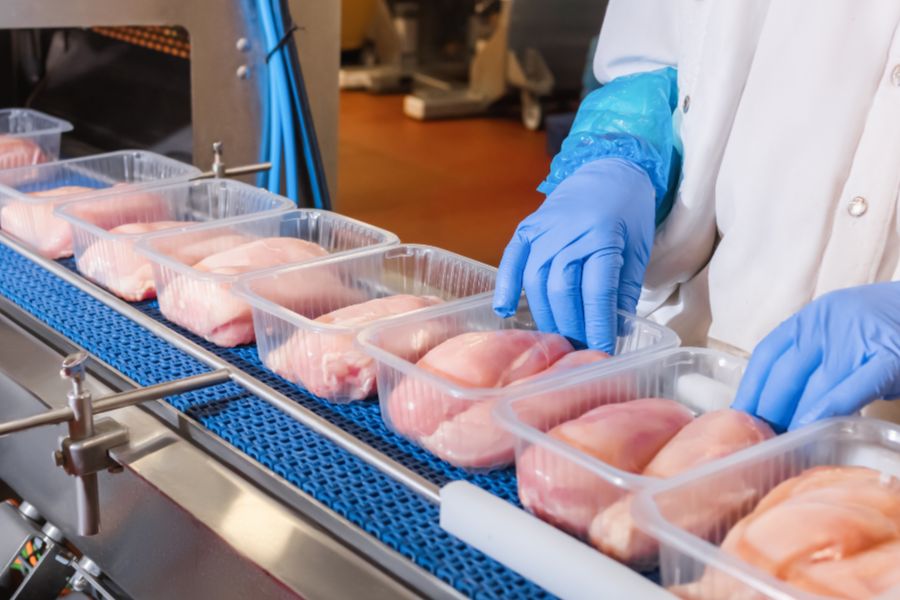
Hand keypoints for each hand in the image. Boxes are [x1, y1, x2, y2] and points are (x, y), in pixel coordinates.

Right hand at [492, 158, 655, 351]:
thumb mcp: (638, 249)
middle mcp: (568, 232)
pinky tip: (505, 310)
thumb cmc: (629, 212)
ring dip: (544, 314)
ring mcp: (544, 229)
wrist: (609, 168)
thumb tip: (616, 330)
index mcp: (602, 236)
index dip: (598, 324)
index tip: (603, 350)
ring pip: (536, 280)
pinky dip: (506, 285)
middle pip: (562, 289)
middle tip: (579, 350)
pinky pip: (511, 259)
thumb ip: (623, 289)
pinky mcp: (528, 228)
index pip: (596, 291)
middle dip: (570, 326)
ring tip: (556, 338)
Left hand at [732, 282, 899, 429]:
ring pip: (814, 384)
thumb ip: (816, 365)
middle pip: (784, 374)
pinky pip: (853, 386)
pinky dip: (828, 409)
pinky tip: (814, 429)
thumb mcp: (846, 340)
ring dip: (793, 418)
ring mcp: (859, 338)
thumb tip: (781, 407)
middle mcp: (829, 323)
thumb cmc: (893, 333)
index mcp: (813, 318)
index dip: (750, 390)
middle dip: (768, 412)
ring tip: (782, 446)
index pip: (768, 355)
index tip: (738, 419)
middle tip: (759, 443)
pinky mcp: (890, 357)